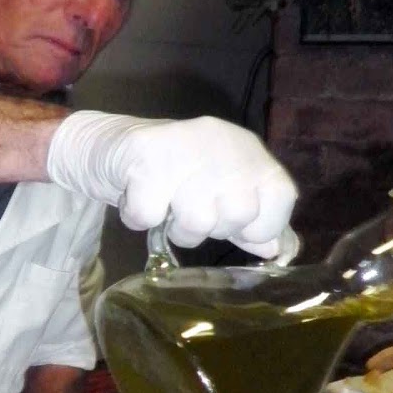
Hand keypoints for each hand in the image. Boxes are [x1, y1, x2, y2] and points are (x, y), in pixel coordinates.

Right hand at [45, 110, 296, 255]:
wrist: (110, 147)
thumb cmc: (171, 177)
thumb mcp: (215, 197)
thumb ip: (245, 223)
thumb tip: (274, 249)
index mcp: (248, 152)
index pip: (281, 198)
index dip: (259, 226)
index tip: (233, 228)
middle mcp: (224, 143)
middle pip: (239, 213)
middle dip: (211, 229)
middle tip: (189, 214)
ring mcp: (186, 146)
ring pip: (197, 220)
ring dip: (175, 229)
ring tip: (164, 208)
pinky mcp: (147, 153)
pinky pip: (150, 215)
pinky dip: (139, 219)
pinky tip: (138, 199)